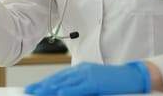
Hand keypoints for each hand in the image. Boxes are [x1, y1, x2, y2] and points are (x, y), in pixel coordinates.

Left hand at [25, 61, 150, 95]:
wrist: (133, 76)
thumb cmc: (115, 82)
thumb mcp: (95, 84)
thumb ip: (81, 87)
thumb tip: (64, 93)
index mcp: (81, 70)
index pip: (59, 77)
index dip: (45, 82)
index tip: (34, 87)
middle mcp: (82, 70)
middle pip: (58, 78)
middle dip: (42, 85)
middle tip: (29, 90)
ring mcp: (88, 75)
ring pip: (65, 82)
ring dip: (50, 88)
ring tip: (37, 92)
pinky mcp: (96, 81)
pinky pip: (79, 87)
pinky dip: (68, 90)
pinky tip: (58, 93)